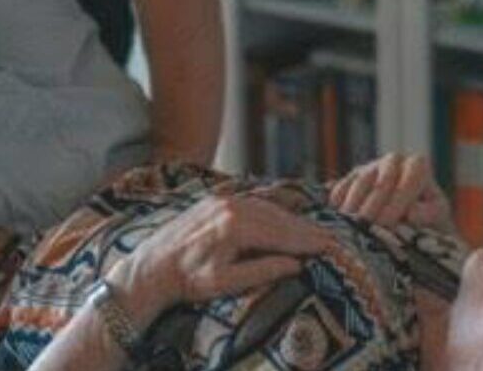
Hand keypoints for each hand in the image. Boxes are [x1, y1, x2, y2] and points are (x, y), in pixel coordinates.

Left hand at [103, 194, 332, 326]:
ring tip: (312, 231)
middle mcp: (231, 206)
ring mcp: (223, 199)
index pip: (281, 233)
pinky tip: (284, 215)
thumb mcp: (225, 283)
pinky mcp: (216, 199)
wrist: (151, 266)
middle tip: (331, 238)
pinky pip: (252, 201)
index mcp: (234, 226)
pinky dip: (271, 209)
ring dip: (291, 219)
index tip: (330, 247)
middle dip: (305, 229)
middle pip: (278, 217)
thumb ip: (262, 271)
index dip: (307, 241)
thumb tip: (295, 265)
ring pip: (267, 207)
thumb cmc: (187, 280)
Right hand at [328, 154, 456, 235]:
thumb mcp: (437, 216)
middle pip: (382, 178)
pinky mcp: (352, 179)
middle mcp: (394, 161)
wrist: (413, 226)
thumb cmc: (429, 220)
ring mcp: (371, 168)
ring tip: (353, 225)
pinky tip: (337, 217)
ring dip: (355, 204)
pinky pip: (343, 186)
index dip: (399, 198)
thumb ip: (429, 212)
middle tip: (368, 225)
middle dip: (374, 204)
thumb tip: (411, 212)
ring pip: (361, 180)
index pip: (410, 175)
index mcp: (417, 166)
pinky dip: (339, 201)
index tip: (390, 221)